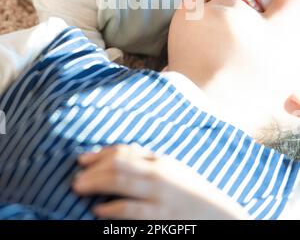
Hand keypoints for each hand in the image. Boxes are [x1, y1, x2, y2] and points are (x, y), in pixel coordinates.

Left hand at [72, 144, 248, 219]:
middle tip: (75, 178)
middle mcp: (159, 174)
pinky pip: (131, 211)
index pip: (124, 152)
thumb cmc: (191, 193)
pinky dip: (112, 209)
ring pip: (120, 183)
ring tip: (79, 189)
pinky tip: (98, 210)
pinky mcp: (161, 217)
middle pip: (118, 165)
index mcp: (161, 161)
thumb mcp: (173, 171)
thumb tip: (117, 157)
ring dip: (96, 184)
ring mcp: (160, 195)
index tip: (81, 160)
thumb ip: (148, 162)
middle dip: (93, 170)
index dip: (100, 154)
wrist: (220, 217)